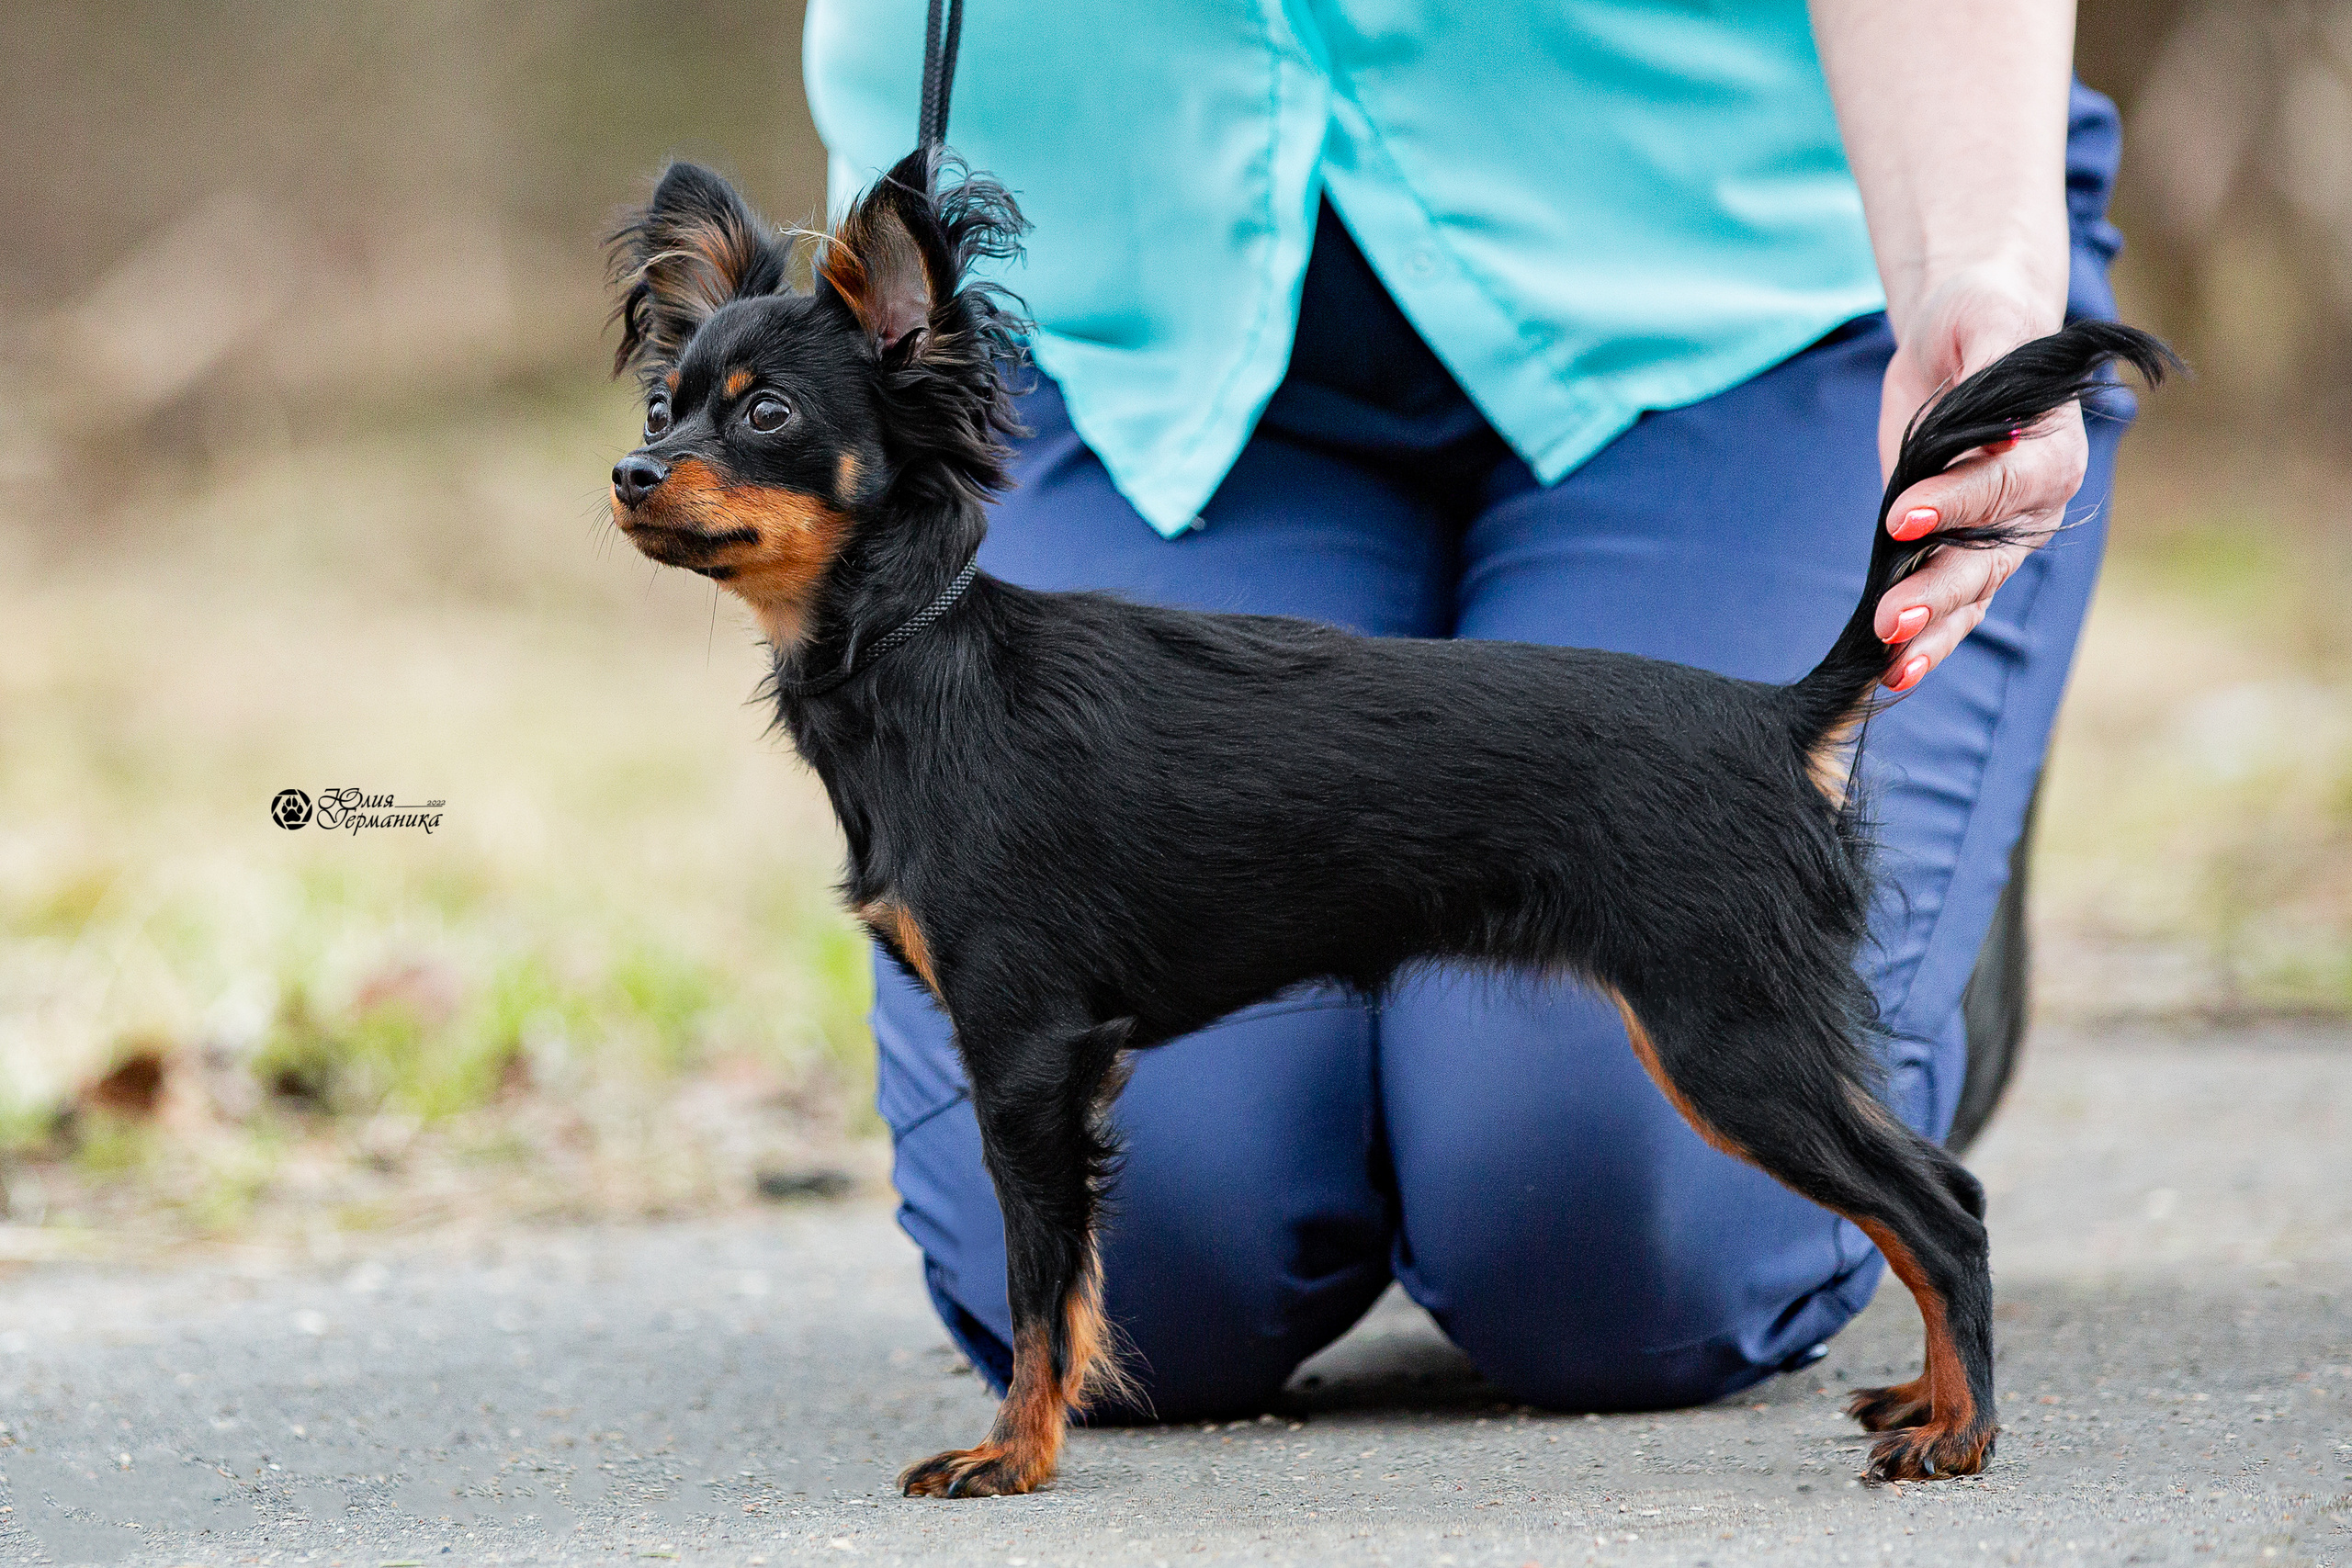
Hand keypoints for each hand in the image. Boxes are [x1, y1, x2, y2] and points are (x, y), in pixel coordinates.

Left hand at [1871, 268, 2083, 691]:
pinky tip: (1894, 674)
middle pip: (1988, 558)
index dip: (1957, 503)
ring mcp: (2000, 536)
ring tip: (1892, 665)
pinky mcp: (1961, 549)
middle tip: (1891, 619)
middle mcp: (2035, 505)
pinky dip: (1926, 639)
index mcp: (2053, 450)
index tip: (1902, 515)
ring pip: (1971, 595)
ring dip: (1931, 633)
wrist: (1968, 337)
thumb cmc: (1983, 324)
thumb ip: (1994, 361)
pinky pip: (1953, 605)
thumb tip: (1994, 410)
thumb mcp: (1988, 325)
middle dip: (1938, 590)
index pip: (2006, 485)